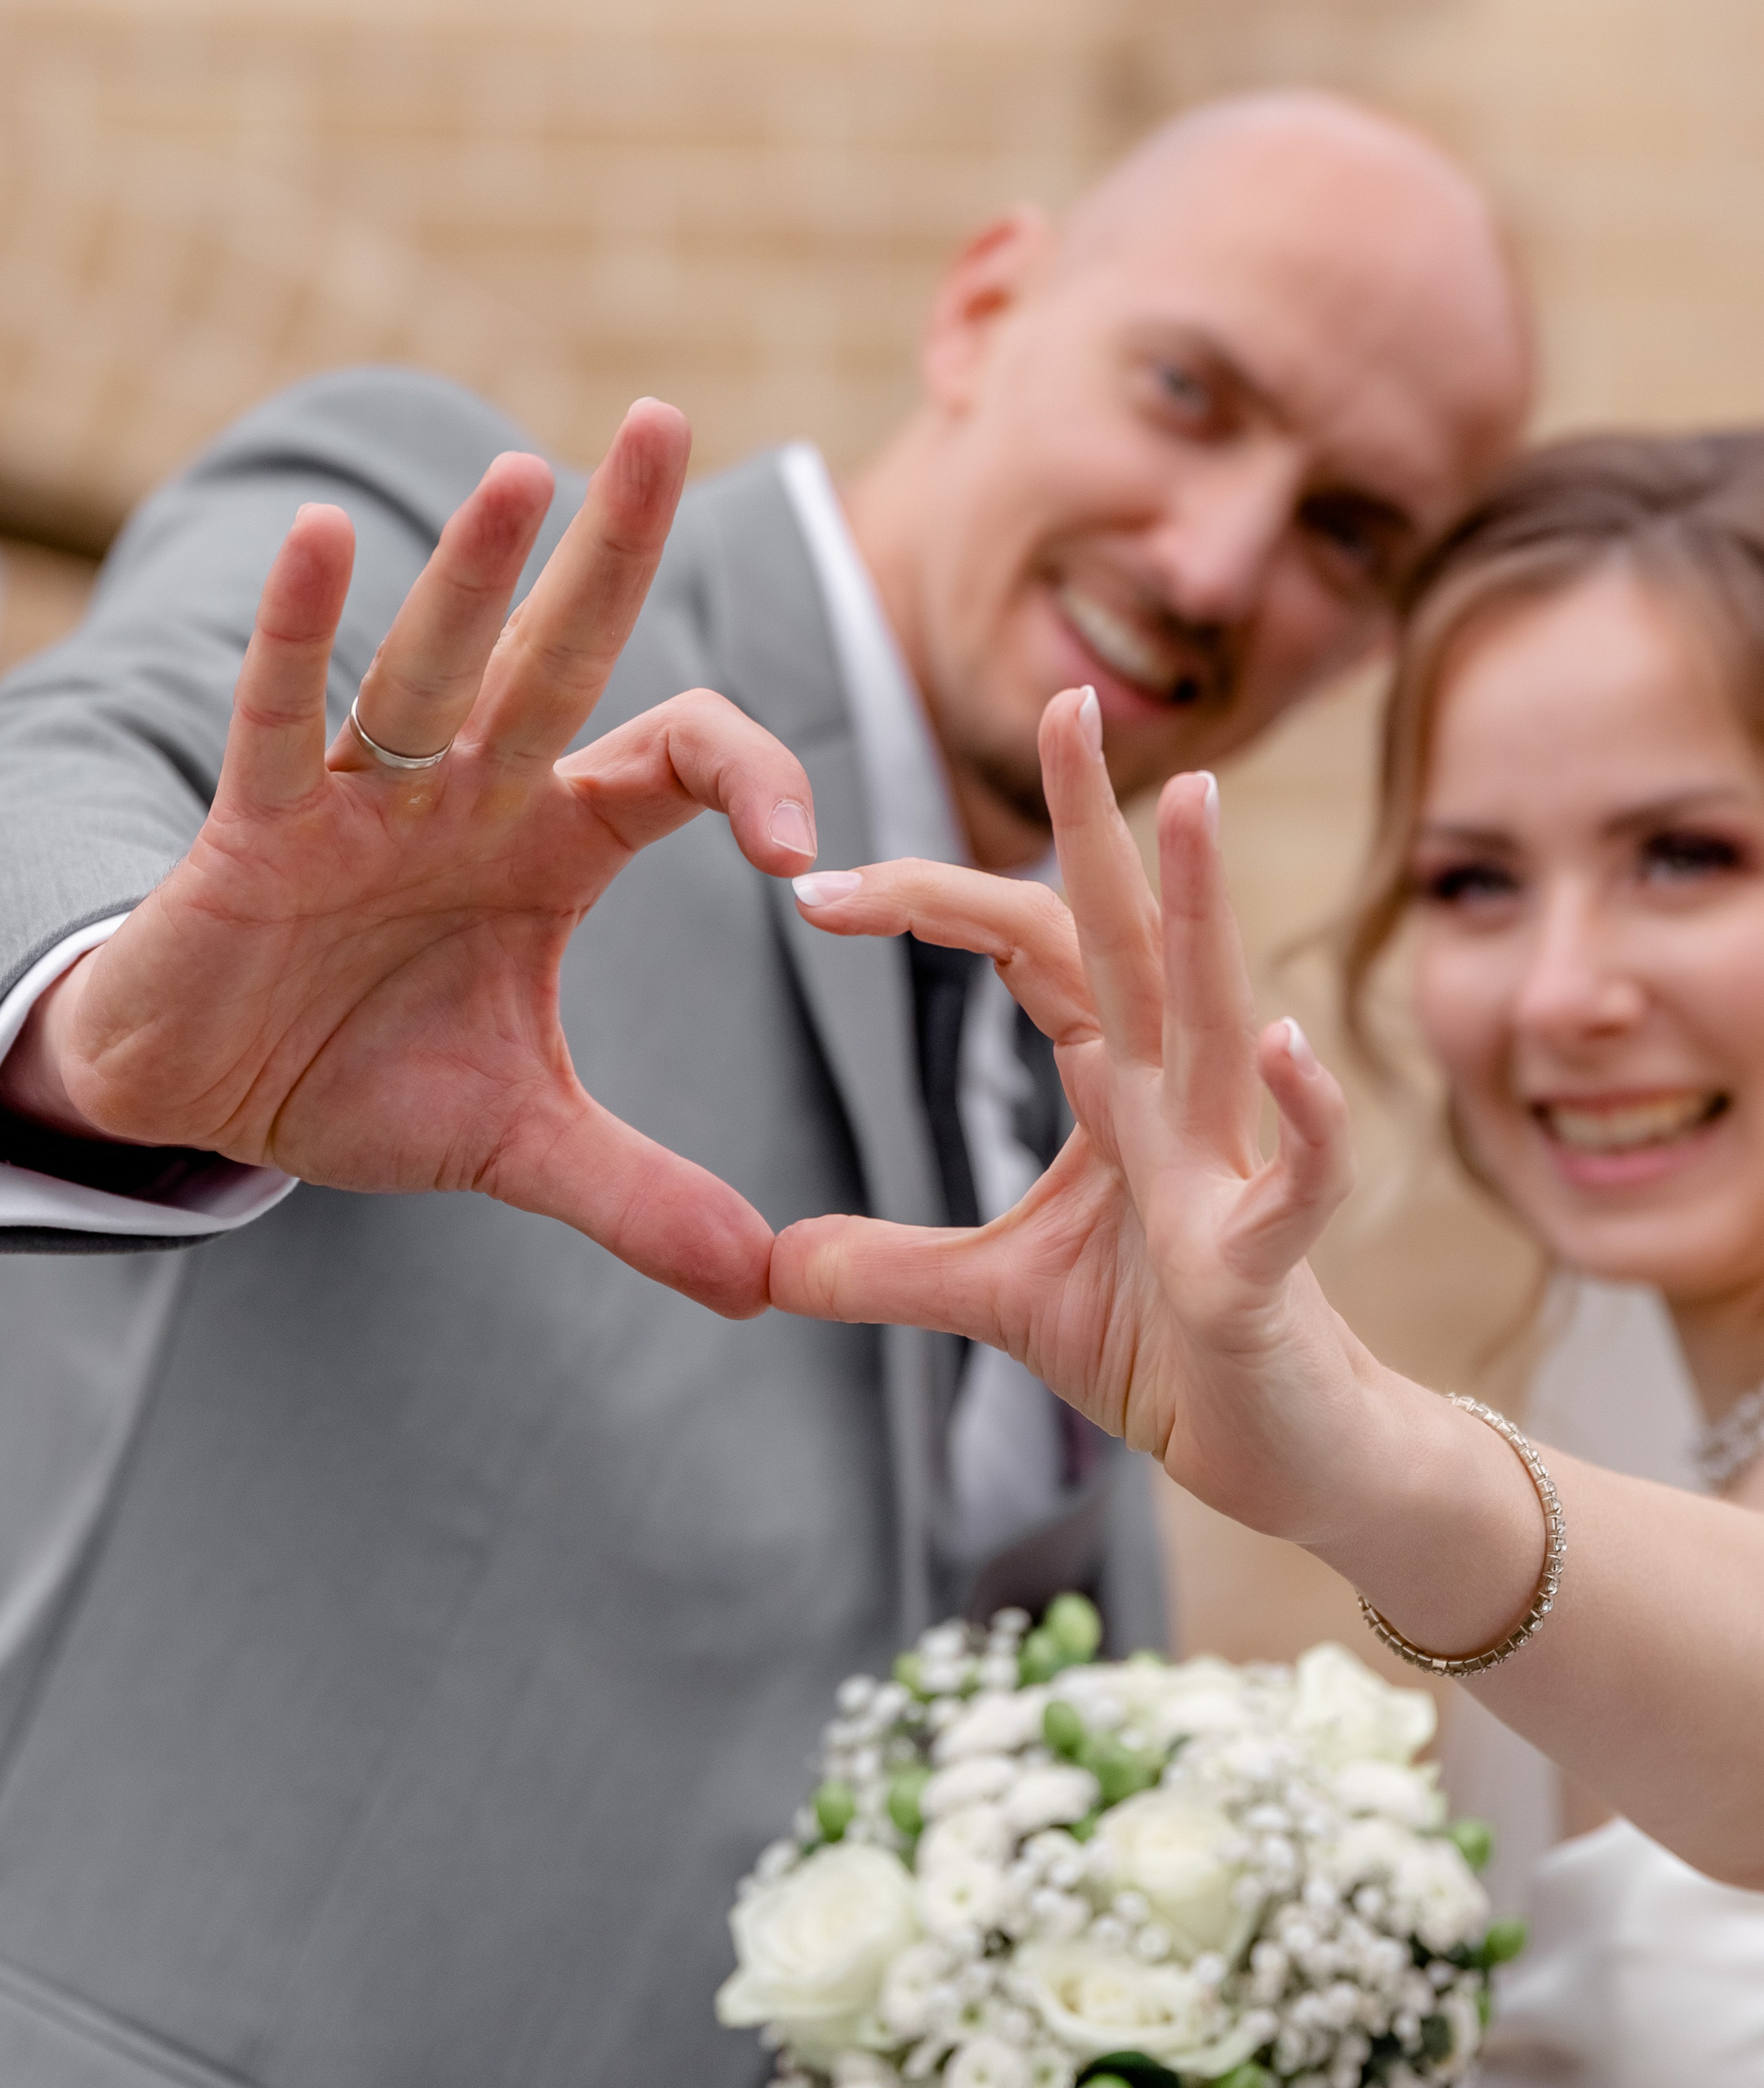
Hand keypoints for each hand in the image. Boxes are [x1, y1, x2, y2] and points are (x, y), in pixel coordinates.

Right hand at [0, 401, 814, 1316]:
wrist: (221, 1100)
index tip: (805, 860)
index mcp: (556, 845)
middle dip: (613, 547)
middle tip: (666, 422)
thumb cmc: (370, 1078)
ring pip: (432, 666)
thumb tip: (762, 1286)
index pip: (677, 761)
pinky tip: (317, 543)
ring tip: (531, 476)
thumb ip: (641, 1196)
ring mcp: (366, 795)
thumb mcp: (524, 1144)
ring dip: (478, 578)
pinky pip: (284, 716)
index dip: (752, 782)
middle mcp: (473, 792)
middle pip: (563, 653)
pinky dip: (299, 640)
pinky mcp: (258, 825)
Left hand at [771, 685, 1376, 1540]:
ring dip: (1207, 908)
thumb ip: (894, 1268)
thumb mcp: (1002, 1300)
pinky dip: (1298, 1112)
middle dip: (1099, 819)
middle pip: (1130, 936)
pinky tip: (1282, 1046)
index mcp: (1117, 1084)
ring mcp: (1234, 1168)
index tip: (819, 886)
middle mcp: (1180, 1099)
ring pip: (1222, 1013)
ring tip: (1189, 797)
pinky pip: (1300, 1173)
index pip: (1033, 949)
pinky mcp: (1271, 1259)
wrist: (1284, 1454)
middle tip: (1064, 698)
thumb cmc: (1168, 1348)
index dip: (936, 903)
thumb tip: (773, 1264)